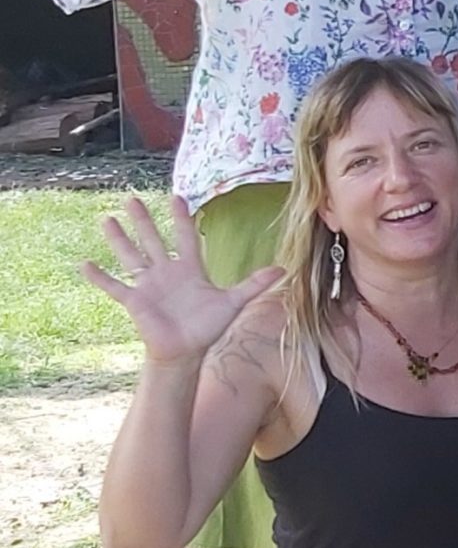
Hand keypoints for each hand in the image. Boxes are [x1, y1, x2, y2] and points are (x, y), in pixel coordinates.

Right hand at [83, 197, 282, 364]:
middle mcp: (166, 272)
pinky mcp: (135, 301)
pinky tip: (84, 264)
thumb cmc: (208, 327)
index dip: (181, 218)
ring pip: (131, 256)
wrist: (187, 351)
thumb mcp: (233, 302)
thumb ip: (255, 284)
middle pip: (152, 240)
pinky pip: (114, 287)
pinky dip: (100, 277)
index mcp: (190, 269)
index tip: (177, 196)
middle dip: (143, 220)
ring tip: (106, 219)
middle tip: (131, 198)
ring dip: (119, 239)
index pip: (185, 237)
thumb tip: (283, 269)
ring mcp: (148, 285)